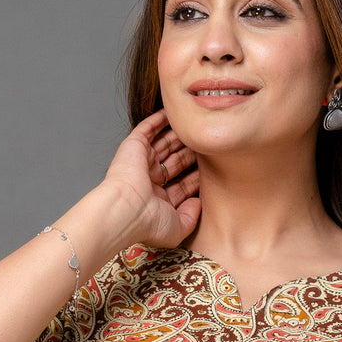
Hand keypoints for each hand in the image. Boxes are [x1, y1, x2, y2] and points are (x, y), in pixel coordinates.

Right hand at [104, 109, 201, 248]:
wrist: (126, 210)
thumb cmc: (148, 223)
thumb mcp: (178, 228)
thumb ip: (191, 217)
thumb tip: (198, 203)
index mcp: (158, 199)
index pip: (182, 184)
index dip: (197, 177)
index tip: (215, 170)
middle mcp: (149, 180)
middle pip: (176, 161)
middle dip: (191, 154)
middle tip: (209, 145)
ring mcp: (141, 162)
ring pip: (164, 144)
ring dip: (179, 136)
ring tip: (197, 127)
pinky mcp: (133, 146)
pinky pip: (148, 128)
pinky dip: (158, 120)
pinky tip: (172, 113)